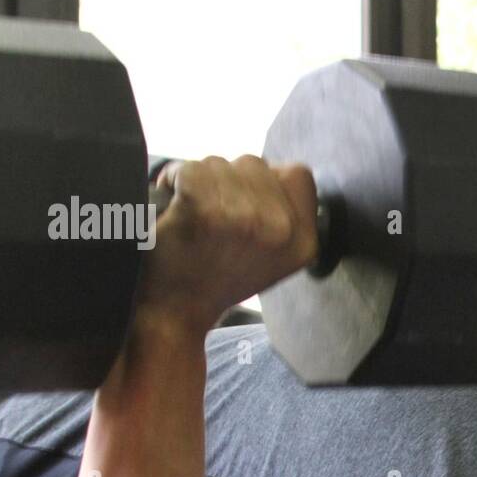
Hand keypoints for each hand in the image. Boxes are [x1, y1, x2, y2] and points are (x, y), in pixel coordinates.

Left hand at [140, 156, 317, 335]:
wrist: (176, 312)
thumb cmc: (218, 280)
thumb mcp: (275, 258)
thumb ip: (287, 217)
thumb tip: (275, 172)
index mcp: (303, 241)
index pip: (297, 175)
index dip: (266, 180)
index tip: (244, 201)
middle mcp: (280, 228)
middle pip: (254, 164)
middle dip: (229, 181)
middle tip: (213, 216)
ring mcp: (244, 218)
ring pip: (220, 163)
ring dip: (200, 181)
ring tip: (193, 215)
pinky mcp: (204, 210)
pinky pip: (190, 168)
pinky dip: (174, 180)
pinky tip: (174, 206)